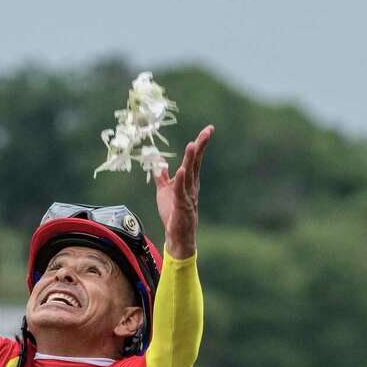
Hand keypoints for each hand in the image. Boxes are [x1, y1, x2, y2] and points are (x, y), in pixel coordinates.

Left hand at [155, 125, 213, 259]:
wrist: (177, 236)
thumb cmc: (173, 214)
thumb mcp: (165, 191)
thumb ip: (162, 176)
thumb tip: (159, 161)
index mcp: (189, 182)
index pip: (195, 160)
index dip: (200, 145)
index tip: (208, 129)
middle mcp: (191, 186)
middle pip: (196, 164)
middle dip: (200, 147)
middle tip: (207, 131)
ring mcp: (187, 196)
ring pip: (189, 175)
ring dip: (190, 160)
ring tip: (192, 145)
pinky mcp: (181, 207)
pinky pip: (180, 192)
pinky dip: (180, 181)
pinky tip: (180, 170)